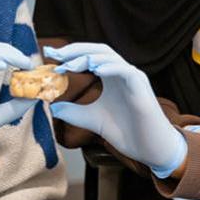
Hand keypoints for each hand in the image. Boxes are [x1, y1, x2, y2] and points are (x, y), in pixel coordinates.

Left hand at [45, 43, 186, 177]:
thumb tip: (51, 106)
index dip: (70, 54)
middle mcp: (122, 72)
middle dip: (75, 50)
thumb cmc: (126, 132)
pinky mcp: (141, 86)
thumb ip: (73, 112)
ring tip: (70, 64)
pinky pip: (125, 70)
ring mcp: (133, 77)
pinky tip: (95, 69)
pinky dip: (109, 67)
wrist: (149, 149)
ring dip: (88, 57)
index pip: (89, 56)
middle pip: (98, 50)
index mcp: (111, 77)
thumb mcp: (91, 119)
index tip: (50, 55)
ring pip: (110, 56)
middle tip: (55, 54)